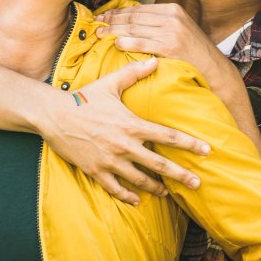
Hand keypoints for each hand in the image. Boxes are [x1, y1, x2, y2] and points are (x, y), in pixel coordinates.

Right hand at [39, 58, 210, 205]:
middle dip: (181, 175)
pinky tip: (137, 200)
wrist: (53, 116)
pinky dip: (128, 196)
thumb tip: (155, 60)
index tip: (207, 151)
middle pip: (159, 165)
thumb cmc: (84, 98)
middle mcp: (124, 146)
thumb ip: (134, 72)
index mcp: (132, 125)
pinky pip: (115, 188)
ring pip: (139, 180)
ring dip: (156, 188)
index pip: (167, 136)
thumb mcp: (110, 83)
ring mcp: (110, 161)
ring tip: (168, 192)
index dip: (190, 144)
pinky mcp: (96, 171)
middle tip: (197, 183)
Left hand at [96, 3, 235, 93]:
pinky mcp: (170, 46)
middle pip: (134, 17)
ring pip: (135, 28)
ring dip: (114, 31)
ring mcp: (171, 31)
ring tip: (101, 34)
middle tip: (97, 24)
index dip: (119, 12)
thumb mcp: (180, 29)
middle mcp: (172, 17)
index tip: (104, 15)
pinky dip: (127, 43)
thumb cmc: (193, 51)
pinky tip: (116, 44)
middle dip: (112, 20)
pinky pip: (142, 43)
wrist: (212, 67)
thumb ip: (159, 23)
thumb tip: (132, 21)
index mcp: (173, 10)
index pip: (139, 9)